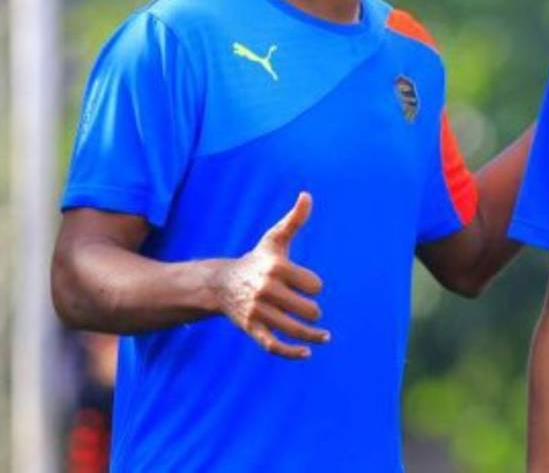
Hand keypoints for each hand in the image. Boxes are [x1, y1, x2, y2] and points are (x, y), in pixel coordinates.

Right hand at [212, 192, 327, 357]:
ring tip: (325, 337)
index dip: (315, 286)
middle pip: (305, 309)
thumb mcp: (274, 239)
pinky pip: (273, 345)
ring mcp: (258, 311)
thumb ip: (294, 220)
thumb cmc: (258, 260)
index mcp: (276, 268)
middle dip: (313, 312)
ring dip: (312, 336)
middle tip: (313, 312)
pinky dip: (290, 352)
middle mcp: (266, 290)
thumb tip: (307, 195)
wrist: (222, 283)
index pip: (312, 284)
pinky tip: (307, 353)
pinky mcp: (251, 328)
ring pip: (291, 329)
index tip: (311, 286)